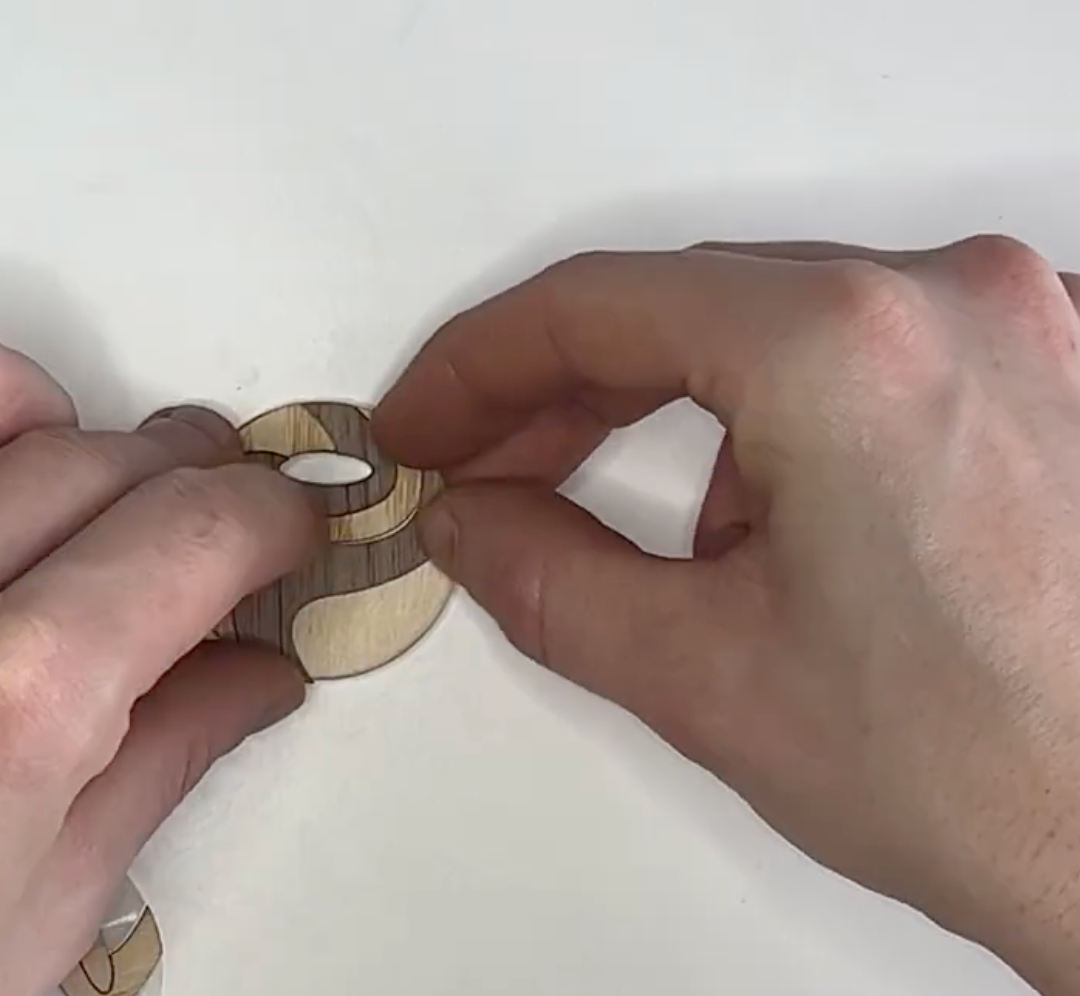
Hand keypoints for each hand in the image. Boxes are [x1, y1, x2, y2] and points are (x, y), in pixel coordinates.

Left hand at [0, 314, 319, 995]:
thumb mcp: (43, 912)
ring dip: (40, 418)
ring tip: (55, 491)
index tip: (281, 524)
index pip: (196, 528)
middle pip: (98, 450)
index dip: (271, 515)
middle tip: (195, 528)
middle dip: (182, 480)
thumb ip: (162, 757)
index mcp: (7, 705)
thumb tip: (246, 673)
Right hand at [375, 236, 1079, 993]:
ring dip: (678, 412)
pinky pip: (876, 349)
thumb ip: (544, 577)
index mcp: (847, 350)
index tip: (422, 425)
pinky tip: (774, 523)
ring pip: (778, 324)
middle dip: (563, 394)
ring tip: (658, 542)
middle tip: (483, 475)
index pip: (594, 304)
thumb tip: (469, 519)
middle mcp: (951, 301)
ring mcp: (1029, 326)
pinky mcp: (1061, 371)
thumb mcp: (705, 676)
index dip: (474, 368)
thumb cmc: (997, 776)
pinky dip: (790, 415)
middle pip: (686, 304)